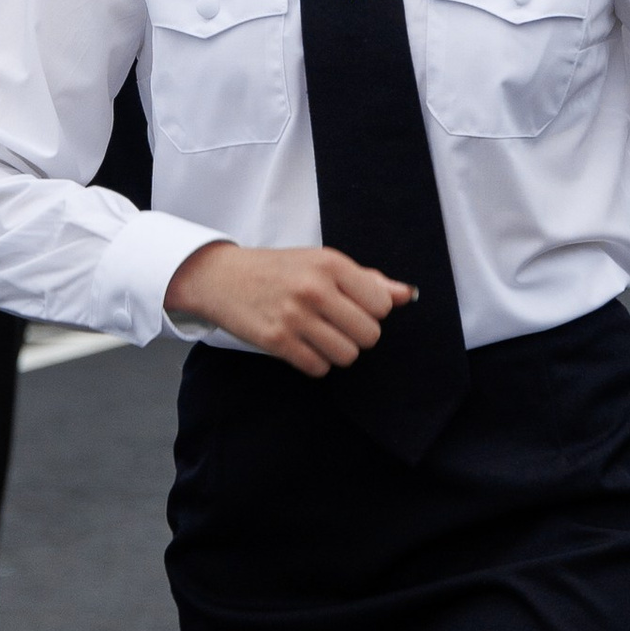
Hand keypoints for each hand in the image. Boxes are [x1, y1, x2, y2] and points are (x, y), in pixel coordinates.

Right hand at [164, 240, 414, 377]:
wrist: (222, 278)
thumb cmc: (279, 270)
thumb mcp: (322, 263)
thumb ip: (368, 280)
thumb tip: (408, 295)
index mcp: (331, 263)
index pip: (382, 305)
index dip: (371, 312)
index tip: (352, 307)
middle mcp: (315, 288)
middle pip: (369, 335)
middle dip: (357, 335)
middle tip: (336, 325)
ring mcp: (295, 316)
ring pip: (347, 355)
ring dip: (337, 352)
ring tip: (320, 336)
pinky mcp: (277, 340)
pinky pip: (319, 367)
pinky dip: (315, 362)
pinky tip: (302, 345)